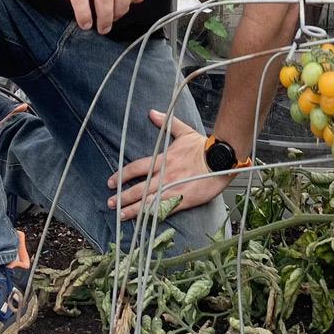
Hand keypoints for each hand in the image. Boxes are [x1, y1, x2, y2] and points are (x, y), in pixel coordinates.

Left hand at [106, 111, 233, 222]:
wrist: (222, 159)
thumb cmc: (204, 146)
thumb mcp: (184, 131)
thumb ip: (166, 123)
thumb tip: (152, 112)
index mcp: (164, 159)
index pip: (137, 168)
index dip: (122, 175)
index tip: (111, 182)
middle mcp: (166, 176)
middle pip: (139, 188)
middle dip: (123, 196)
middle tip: (110, 203)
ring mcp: (174, 189)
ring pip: (149, 202)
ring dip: (133, 209)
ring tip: (120, 215)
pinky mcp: (184, 200)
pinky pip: (165, 210)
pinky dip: (153, 216)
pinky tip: (143, 221)